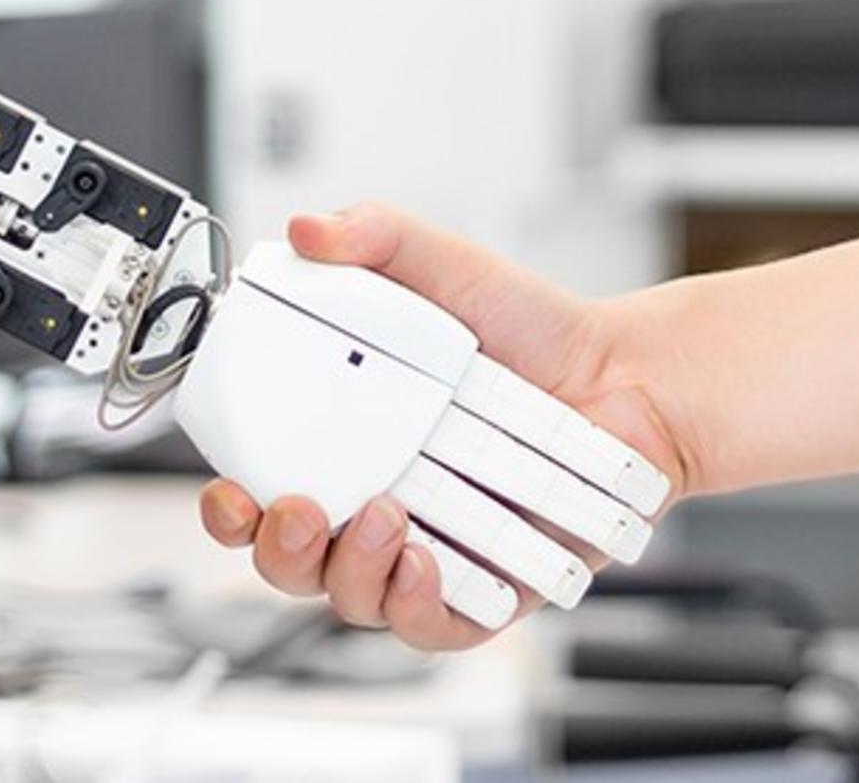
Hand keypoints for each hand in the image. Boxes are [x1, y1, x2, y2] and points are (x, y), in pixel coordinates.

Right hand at [197, 204, 690, 651]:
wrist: (629, 377)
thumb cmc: (536, 331)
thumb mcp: (450, 268)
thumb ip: (376, 238)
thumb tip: (308, 231)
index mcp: (349, 439)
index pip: (261, 487)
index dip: (229, 505)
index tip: (229, 489)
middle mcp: (378, 501)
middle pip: (291, 561)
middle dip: (277, 549)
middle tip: (299, 508)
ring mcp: (429, 550)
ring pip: (352, 599)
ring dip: (349, 570)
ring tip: (384, 518)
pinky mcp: (485, 589)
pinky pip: (431, 627)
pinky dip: (417, 606)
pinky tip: (424, 565)